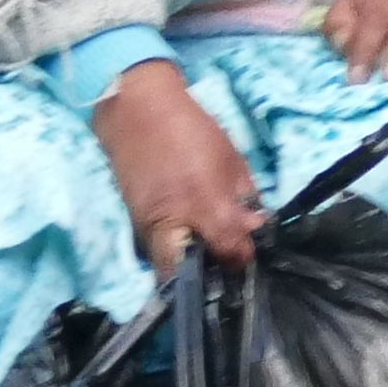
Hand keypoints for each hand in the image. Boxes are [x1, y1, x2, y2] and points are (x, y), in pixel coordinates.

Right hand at [90, 60, 261, 272]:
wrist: (137, 110)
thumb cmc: (191, 129)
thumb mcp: (231, 159)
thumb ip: (244, 197)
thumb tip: (253, 226)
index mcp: (204, 204)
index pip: (230, 250)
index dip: (244, 257)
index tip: (249, 251)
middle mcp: (174, 224)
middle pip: (192, 276)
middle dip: (211, 275)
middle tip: (226, 262)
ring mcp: (148, 228)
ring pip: (170, 269)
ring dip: (191, 269)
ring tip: (209, 253)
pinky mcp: (134, 225)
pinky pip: (157, 253)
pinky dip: (174, 254)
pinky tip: (189, 241)